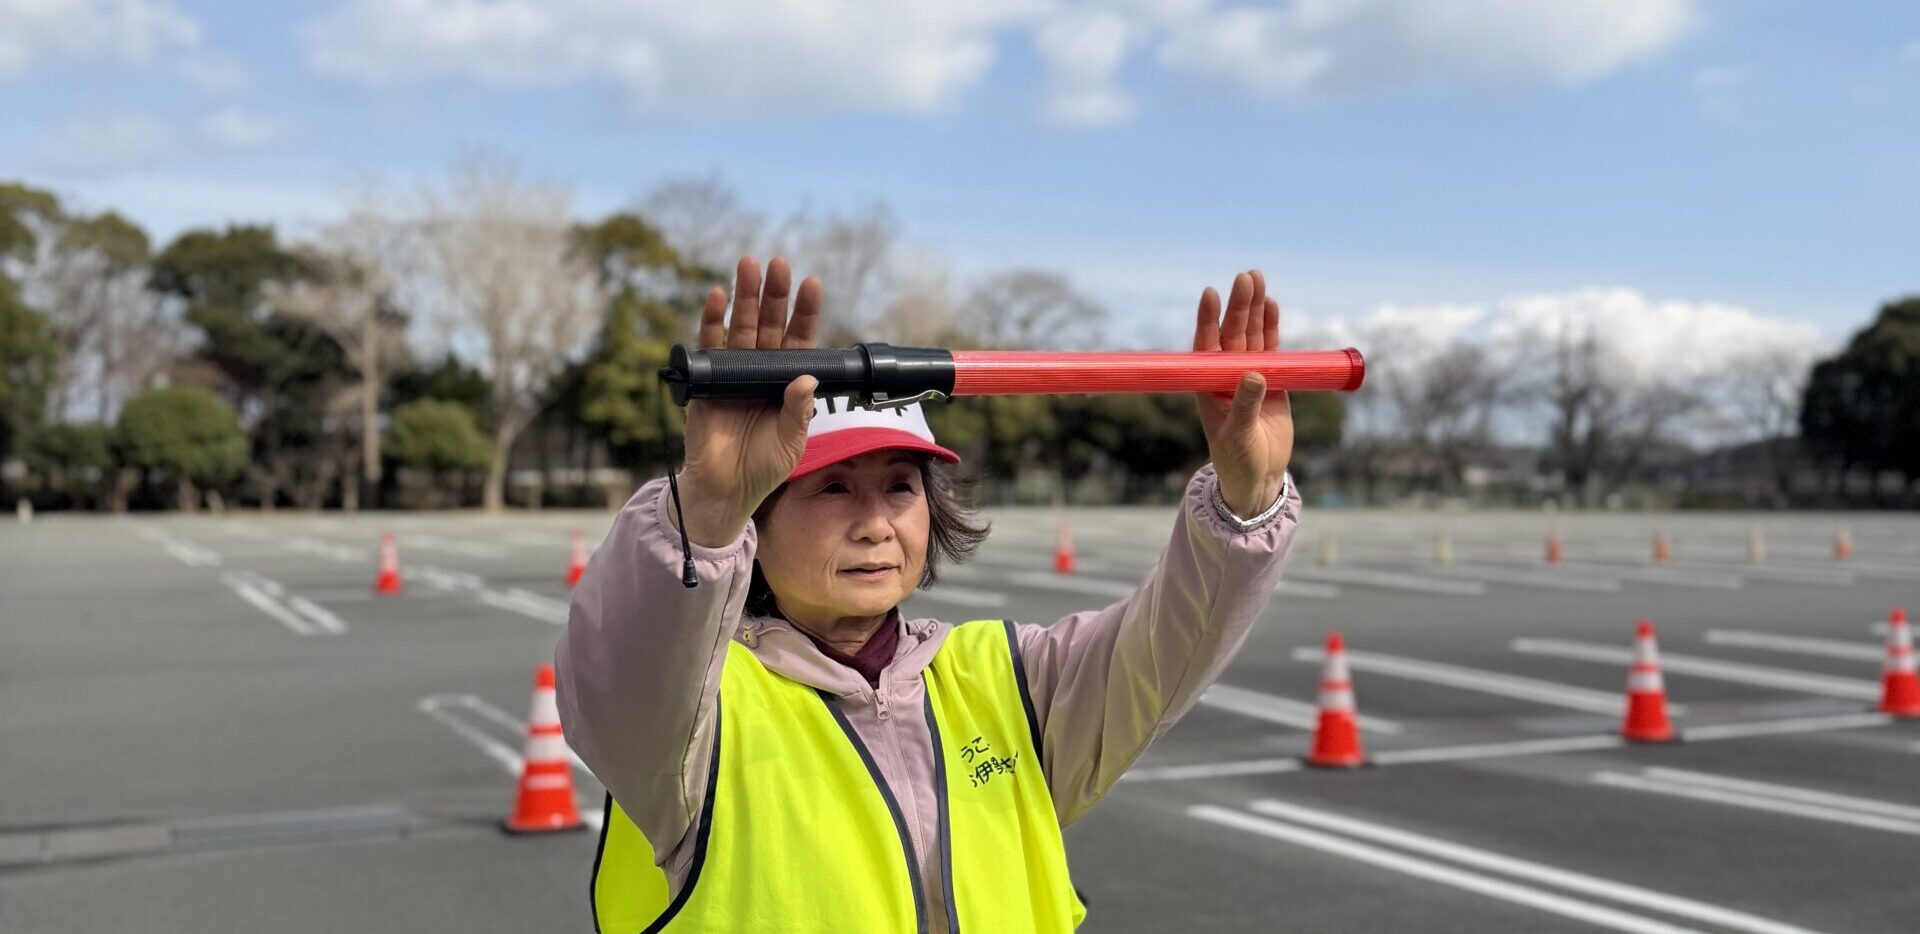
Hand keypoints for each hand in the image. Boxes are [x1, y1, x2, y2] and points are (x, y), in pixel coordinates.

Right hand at [675, 256, 821, 546]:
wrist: (726, 489)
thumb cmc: (764, 467)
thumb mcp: (791, 441)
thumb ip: (798, 411)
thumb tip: (805, 379)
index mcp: (787, 382)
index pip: (799, 340)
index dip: (804, 313)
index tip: (811, 284)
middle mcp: (762, 371)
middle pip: (770, 325)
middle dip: (774, 295)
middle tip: (779, 264)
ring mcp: (733, 372)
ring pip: (741, 327)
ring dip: (744, 296)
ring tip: (748, 265)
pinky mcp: (705, 380)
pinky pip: (708, 346)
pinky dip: (710, 321)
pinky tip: (716, 296)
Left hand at [1192, 269, 1293, 517]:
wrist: (1257, 479)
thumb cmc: (1237, 461)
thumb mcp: (1238, 436)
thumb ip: (1246, 405)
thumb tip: (1256, 375)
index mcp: (1207, 386)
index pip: (1206, 346)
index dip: (1208, 320)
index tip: (1210, 293)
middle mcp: (1225, 376)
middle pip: (1232, 334)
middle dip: (1238, 306)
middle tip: (1246, 276)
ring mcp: (1248, 377)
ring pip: (1251, 337)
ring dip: (1255, 310)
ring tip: (1257, 279)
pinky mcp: (1272, 383)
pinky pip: (1271, 351)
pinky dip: (1272, 330)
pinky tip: (1272, 306)